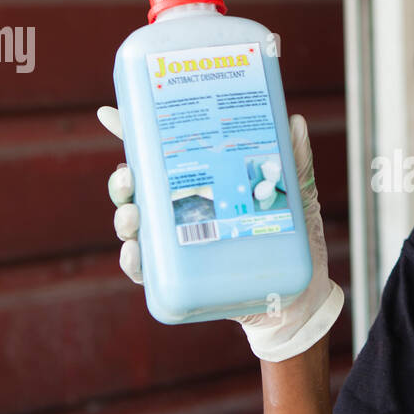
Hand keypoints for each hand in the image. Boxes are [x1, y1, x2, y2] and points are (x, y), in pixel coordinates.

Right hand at [98, 106, 343, 360]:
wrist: (304, 299)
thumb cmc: (297, 242)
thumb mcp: (297, 197)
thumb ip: (294, 162)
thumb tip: (296, 121)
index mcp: (202, 184)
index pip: (159, 155)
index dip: (130, 133)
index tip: (110, 114)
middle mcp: (182, 212)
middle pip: (138, 190)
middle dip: (122, 182)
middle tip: (127, 177)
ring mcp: (178, 245)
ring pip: (136, 228)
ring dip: (123, 218)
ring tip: (132, 215)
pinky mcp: (181, 280)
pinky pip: (146, 271)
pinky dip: (133, 262)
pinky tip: (133, 253)